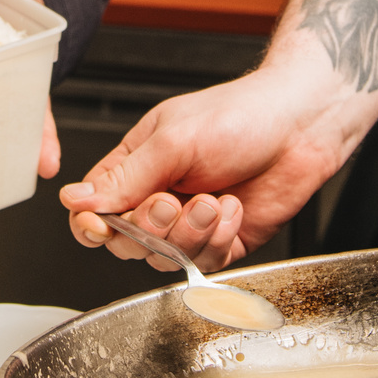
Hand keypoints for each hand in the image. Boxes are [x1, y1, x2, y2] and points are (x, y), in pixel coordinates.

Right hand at [58, 60, 368, 270]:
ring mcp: (188, 223)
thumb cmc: (240, 116)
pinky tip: (233, 208)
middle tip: (172, 202)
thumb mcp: (173, 141)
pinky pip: (202, 262)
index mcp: (133, 167)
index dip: (92, 225)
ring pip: (163, 258)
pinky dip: (217, 239)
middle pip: (126, 242)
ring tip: (214, 201)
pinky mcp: (220, 241)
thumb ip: (124, 177)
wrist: (302, 126)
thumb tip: (74, 198)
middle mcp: (157, 197)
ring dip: (188, 234)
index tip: (101, 225)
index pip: (92, 209)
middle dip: (150, 228)